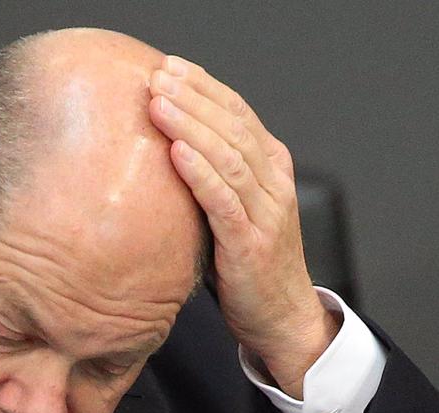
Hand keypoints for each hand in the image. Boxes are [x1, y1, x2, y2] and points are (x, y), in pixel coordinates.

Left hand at [147, 55, 339, 398]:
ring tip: (158, 103)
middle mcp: (275, 184)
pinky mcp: (252, 244)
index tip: (170, 67)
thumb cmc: (249, 265)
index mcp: (273, 169)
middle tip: (157, 76)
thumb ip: (215, 179)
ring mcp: (267, 214)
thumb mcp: (235, 212)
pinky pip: (224, 201)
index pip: (239, 114)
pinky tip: (176, 152)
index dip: (205, 87)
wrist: (282, 318)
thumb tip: (164, 148)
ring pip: (229, 156)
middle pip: (233, 127)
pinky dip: (199, 173)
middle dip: (193, 97)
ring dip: (191, 126)